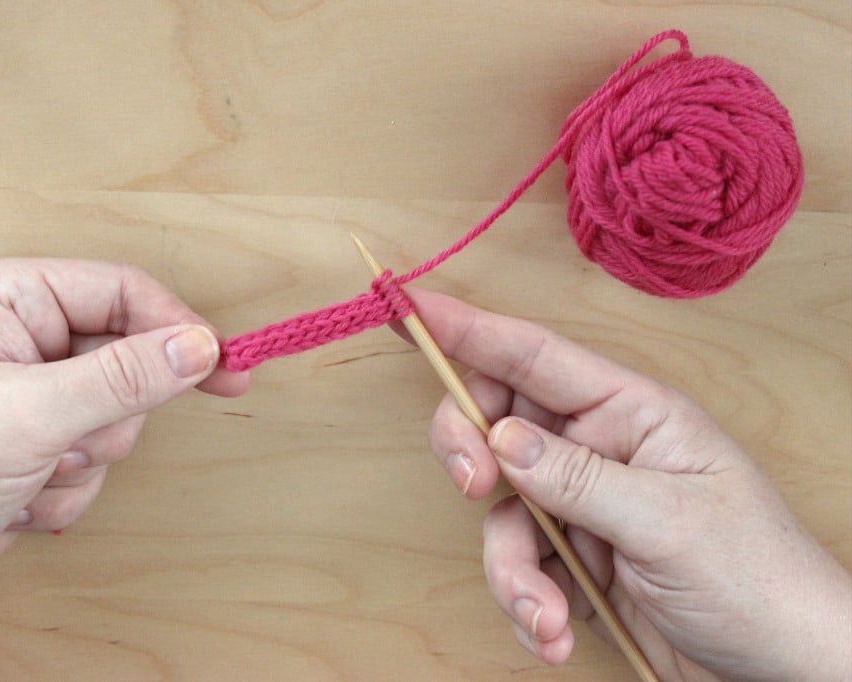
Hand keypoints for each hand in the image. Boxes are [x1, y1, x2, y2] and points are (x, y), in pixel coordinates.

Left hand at [0, 259, 249, 679]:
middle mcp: (20, 334)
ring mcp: (30, 390)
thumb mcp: (30, 414)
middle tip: (74, 439)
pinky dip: (68, 485)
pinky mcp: (36, 439)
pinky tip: (17, 495)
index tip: (224, 365)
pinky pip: (96, 456)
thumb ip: (124, 377)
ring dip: (85, 456)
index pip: (120, 291)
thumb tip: (199, 347)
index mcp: (6, 297)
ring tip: (29, 469)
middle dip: (107, 414)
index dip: (176, 327)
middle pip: (127, 356)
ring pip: (117, 414)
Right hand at [413, 289, 849, 680]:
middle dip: (472, 458)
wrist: (784, 667)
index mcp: (630, 412)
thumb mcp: (667, 520)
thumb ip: (577, 477)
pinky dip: (528, 604)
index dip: (467, 328)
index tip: (408, 306)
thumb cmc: (756, 576)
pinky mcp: (573, 558)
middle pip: (496, 424)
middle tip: (476, 489)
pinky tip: (558, 634)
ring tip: (547, 614)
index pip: (534, 356)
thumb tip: (502, 439)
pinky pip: (518, 566)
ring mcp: (581, 504)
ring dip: (512, 569)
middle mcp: (596, 448)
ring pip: (502, 512)